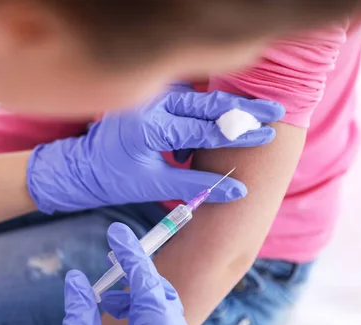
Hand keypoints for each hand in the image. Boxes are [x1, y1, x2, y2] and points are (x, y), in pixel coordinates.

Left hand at [27, 85, 284, 212]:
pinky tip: (199, 140)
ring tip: (247, 124)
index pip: (204, 129)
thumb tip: (239, 190)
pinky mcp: (151, 99)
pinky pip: (185, 100)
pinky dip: (200, 114)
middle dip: (242, 109)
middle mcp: (150, 105)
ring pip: (198, 98)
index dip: (239, 133)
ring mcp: (150, 98)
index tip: (268, 134)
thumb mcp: (156, 185)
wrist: (85, 166)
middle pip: (206, 103)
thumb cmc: (116, 180)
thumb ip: (198, 185)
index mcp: (149, 128)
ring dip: (221, 112)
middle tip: (275, 112)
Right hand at [62, 223, 201, 324]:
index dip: (128, 250)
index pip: (144, 275)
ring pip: (164, 315)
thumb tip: (75, 279)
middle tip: (108, 279)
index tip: (116, 230)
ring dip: (137, 305)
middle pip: (160, 293)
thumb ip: (80, 310)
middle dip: (133, 281)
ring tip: (109, 309)